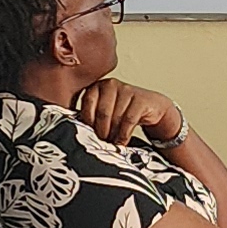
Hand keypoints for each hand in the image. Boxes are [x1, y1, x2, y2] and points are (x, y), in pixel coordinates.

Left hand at [69, 75, 186, 150]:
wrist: (150, 107)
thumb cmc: (123, 111)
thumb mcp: (105, 111)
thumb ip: (92, 117)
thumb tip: (76, 134)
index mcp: (97, 86)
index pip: (87, 103)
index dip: (88, 122)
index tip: (89, 134)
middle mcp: (111, 84)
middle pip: (102, 112)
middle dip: (101, 131)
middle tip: (102, 142)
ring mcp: (127, 90)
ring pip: (115, 118)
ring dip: (113, 135)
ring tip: (112, 143)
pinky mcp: (140, 99)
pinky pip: (129, 120)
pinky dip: (124, 135)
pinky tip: (122, 141)